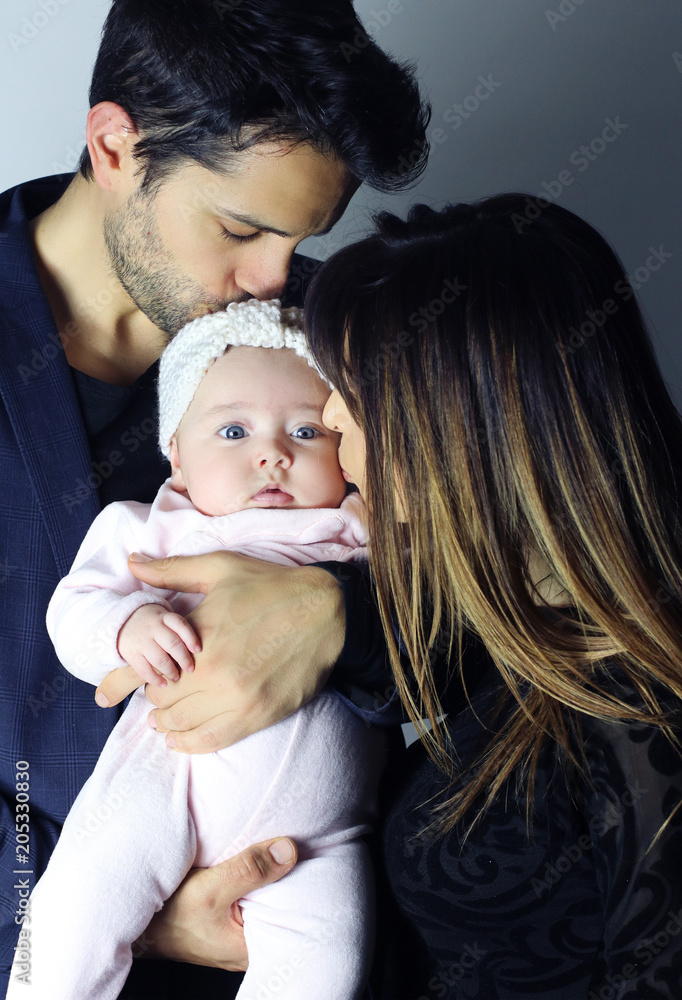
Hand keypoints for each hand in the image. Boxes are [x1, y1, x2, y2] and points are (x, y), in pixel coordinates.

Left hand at [95, 551, 344, 751]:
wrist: (327, 610)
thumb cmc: (271, 585)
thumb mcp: (220, 568)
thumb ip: (172, 571)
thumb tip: (133, 563)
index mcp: (197, 635)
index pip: (142, 669)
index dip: (121, 682)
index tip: (106, 691)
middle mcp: (212, 671)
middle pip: (160, 699)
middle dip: (155, 693)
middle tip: (159, 686)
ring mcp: (237, 697)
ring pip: (181, 723)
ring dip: (168, 720)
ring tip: (166, 714)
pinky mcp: (258, 714)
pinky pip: (210, 741)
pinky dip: (189, 743)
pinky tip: (179, 738)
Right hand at [117, 605, 200, 687]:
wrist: (122, 620)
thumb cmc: (153, 623)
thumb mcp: (164, 618)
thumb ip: (178, 629)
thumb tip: (199, 650)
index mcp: (163, 617)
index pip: (180, 624)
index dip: (191, 638)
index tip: (198, 650)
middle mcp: (152, 627)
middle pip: (172, 643)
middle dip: (184, 658)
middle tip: (190, 669)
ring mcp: (141, 641)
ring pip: (159, 658)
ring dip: (170, 671)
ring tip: (177, 677)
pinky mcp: (131, 654)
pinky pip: (144, 669)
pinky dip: (155, 679)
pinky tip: (164, 684)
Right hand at [136, 838, 296, 968]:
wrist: (133, 914)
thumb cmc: (167, 915)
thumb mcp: (210, 889)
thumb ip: (249, 869)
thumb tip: (289, 850)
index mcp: (252, 948)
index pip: (296, 915)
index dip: (308, 885)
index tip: (317, 855)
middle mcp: (250, 944)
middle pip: (284, 904)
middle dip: (293, 875)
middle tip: (307, 842)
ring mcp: (239, 931)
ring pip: (268, 898)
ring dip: (273, 874)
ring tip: (287, 844)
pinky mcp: (229, 917)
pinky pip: (253, 895)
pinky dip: (258, 876)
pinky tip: (261, 856)